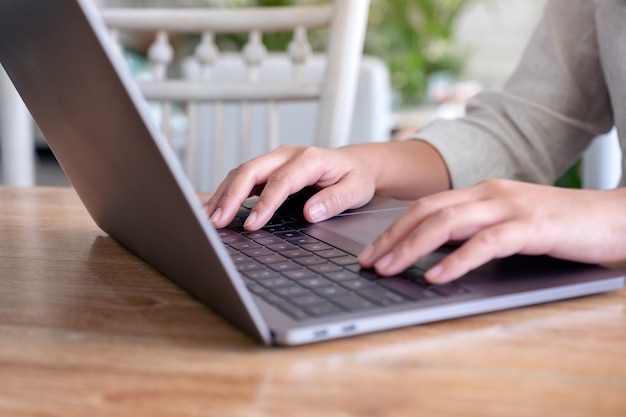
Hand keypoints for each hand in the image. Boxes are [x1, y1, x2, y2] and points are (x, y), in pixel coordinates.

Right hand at [204, 145, 376, 229]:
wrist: (354, 164)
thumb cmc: (355, 178)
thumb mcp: (356, 189)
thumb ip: (335, 200)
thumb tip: (311, 213)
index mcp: (310, 158)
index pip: (281, 181)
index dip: (264, 203)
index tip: (252, 225)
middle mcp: (287, 154)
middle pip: (251, 170)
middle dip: (231, 196)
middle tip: (217, 221)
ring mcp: (275, 160)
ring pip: (241, 172)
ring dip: (223, 195)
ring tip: (208, 219)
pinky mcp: (267, 169)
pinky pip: (242, 178)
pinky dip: (226, 193)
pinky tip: (214, 209)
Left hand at [358, 179, 625, 283]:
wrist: (617, 217)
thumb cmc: (563, 226)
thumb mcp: (511, 224)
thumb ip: (477, 231)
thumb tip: (437, 254)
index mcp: (482, 193)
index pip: (425, 206)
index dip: (394, 228)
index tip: (371, 250)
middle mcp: (490, 194)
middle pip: (426, 212)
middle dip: (391, 238)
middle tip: (367, 262)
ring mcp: (510, 207)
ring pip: (446, 223)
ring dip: (411, 248)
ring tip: (387, 269)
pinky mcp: (532, 227)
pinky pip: (485, 243)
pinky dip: (456, 260)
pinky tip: (436, 277)